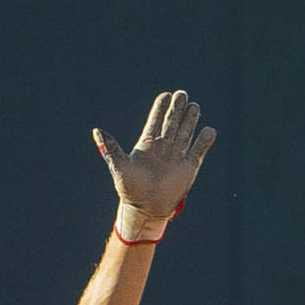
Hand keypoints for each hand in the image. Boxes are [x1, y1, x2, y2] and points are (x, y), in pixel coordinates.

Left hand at [93, 90, 216, 242]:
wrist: (145, 210)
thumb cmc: (130, 190)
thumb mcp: (119, 167)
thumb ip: (110, 148)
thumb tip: (97, 131)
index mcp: (146, 144)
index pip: (155, 120)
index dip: (160, 107)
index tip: (165, 95)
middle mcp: (163, 146)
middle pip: (172, 122)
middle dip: (177, 108)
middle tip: (181, 94)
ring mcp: (177, 155)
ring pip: (186, 131)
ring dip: (190, 118)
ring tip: (193, 106)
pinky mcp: (189, 166)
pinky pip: (199, 149)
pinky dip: (205, 140)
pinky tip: (208, 131)